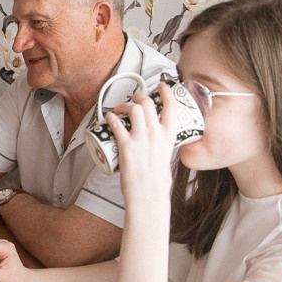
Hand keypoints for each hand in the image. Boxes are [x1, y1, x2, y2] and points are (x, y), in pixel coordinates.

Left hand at [108, 81, 176, 204]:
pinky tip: (109, 117)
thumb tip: (156, 141)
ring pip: (133, 108)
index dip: (167, 92)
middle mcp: (156, 134)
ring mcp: (141, 139)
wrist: (149, 195)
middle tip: (132, 99)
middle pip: (147, 103)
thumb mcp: (166, 156)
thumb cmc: (156, 181)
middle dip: (138, 96)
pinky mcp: (126, 146)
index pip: (172, 107)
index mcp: (169, 136)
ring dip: (124, 104)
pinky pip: (117, 125)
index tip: (161, 86)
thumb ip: (162, 145)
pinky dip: (111, 118)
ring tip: (119, 109)